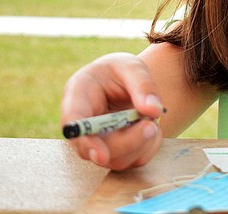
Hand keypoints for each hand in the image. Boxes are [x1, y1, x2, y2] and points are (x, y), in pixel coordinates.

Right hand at [61, 52, 165, 169]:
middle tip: (150, 126)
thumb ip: (143, 85)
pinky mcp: (115, 154)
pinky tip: (149, 125)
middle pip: (97, 149)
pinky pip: (135, 160)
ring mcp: (97, 143)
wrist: (127, 84)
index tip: (101, 155)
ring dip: (142, 142)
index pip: (74, 123)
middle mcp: (83, 125)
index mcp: (78, 95)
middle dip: (127, 142)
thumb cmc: (122, 72)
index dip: (84, 141)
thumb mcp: (132, 67)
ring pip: (118, 159)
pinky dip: (150, 145)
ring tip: (151, 117)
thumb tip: (153, 111)